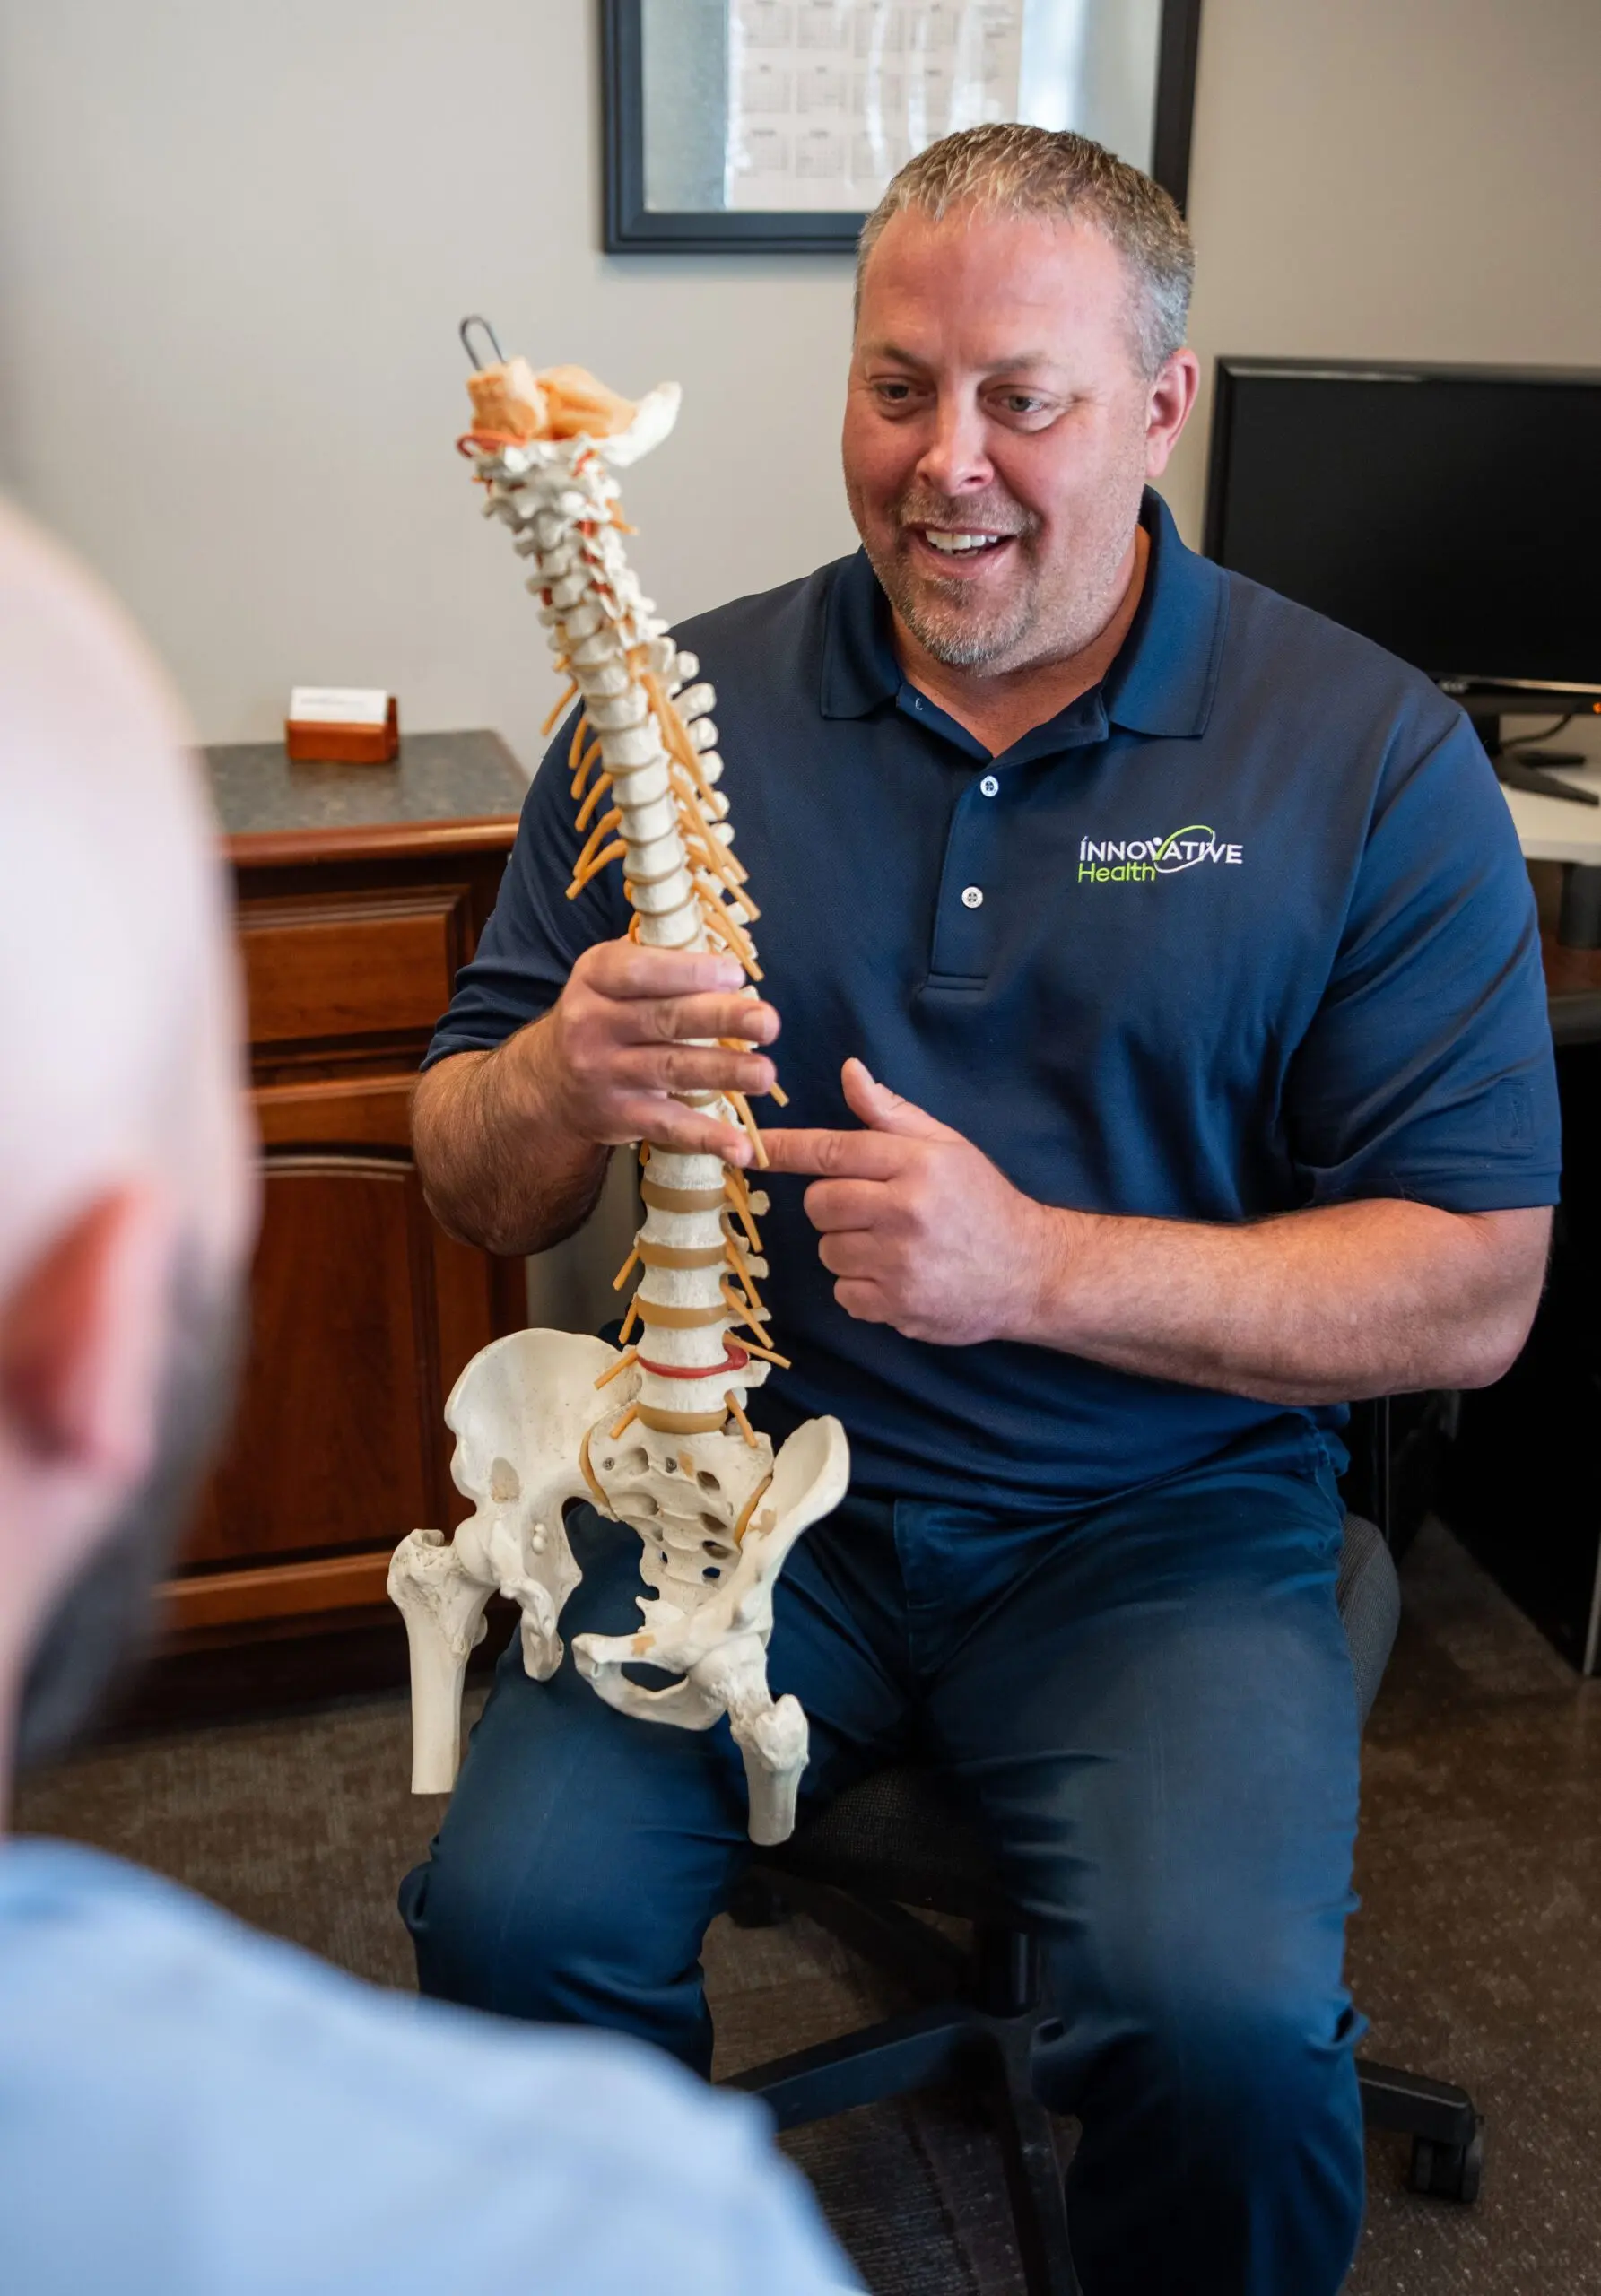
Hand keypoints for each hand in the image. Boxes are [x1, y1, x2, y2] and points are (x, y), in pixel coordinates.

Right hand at [530, 939, 779, 1162]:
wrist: (550, 1082)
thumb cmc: (606, 1015)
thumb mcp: (615, 977)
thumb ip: (664, 964)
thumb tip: (733, 970)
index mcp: (597, 976)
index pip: (642, 971)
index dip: (690, 972)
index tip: (736, 975)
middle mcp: (593, 1023)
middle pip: (664, 1019)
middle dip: (720, 1019)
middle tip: (767, 1021)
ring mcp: (604, 1073)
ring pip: (671, 1069)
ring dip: (723, 1072)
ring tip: (764, 1073)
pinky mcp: (619, 1116)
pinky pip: (668, 1126)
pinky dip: (707, 1138)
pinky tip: (740, 1147)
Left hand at [761, 1059, 1053, 1344]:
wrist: (1033, 1272)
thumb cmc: (983, 1203)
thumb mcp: (947, 1147)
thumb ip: (892, 1114)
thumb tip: (849, 1071)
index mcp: (917, 1164)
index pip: (834, 1150)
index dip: (786, 1149)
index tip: (752, 1148)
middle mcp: (906, 1211)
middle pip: (819, 1204)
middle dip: (833, 1206)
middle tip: (870, 1210)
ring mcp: (901, 1263)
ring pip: (828, 1250)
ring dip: (847, 1248)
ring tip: (891, 1247)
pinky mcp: (898, 1307)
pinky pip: (844, 1293)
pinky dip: (860, 1288)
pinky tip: (896, 1278)